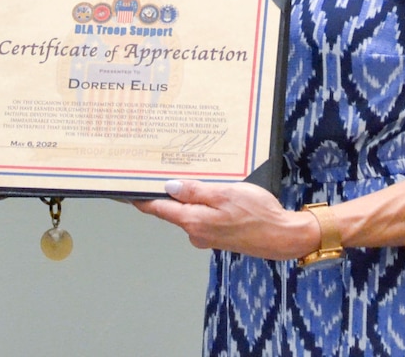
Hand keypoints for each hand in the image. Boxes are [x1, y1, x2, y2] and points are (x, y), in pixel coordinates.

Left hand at [133, 179, 319, 259]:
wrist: (282, 236)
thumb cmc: (257, 214)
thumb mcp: (225, 193)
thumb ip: (195, 191)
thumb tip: (169, 187)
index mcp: (193, 221)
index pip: (157, 208)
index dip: (138, 198)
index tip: (122, 190)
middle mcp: (195, 232)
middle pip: (172, 208)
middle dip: (169, 190)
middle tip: (165, 168)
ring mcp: (206, 235)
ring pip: (190, 211)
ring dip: (192, 196)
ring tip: (202, 177)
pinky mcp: (217, 235)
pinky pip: (203, 215)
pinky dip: (205, 204)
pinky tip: (218, 193)